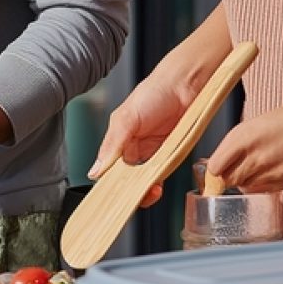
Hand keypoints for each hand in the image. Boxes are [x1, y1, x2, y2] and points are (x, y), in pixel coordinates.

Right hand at [89, 78, 196, 207]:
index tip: (112, 199)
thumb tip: (95, 171)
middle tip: (134, 197)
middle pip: (128, 179)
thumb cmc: (154, 92)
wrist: (187, 84)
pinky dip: (160, 181)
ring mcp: (155, 152)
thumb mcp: (126, 118)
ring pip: (146, 179)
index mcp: (119, 140)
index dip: (111, 185)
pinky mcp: (173, 154)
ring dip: (146, 189)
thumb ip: (112, 145)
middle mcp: (135, 148)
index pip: (110, 170)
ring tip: (149, 192)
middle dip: (130, 191)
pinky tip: (158, 185)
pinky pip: (164, 173)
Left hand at [206, 95, 282, 192]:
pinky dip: (263, 184)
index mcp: (244, 136)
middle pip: (228, 180)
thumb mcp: (259, 123)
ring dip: (247, 180)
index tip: (219, 167)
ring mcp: (272, 171)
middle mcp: (255, 155)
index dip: (216, 169)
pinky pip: (264, 190)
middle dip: (230, 175)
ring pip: (245, 187)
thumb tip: (221, 160)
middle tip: (239, 166)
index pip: (215, 167)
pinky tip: (274, 169)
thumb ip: (238, 143)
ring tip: (261, 164)